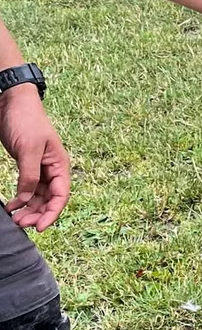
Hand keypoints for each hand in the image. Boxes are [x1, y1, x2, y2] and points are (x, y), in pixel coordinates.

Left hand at [0, 84, 70, 229]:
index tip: (39, 227)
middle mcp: (52, 169)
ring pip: (38, 196)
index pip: (61, 195)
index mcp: (59, 165)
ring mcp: (39, 168)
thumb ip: (29, 176)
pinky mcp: (27, 166)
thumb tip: (27, 198)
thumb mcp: (28, 149)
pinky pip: (27, 188)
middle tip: (21, 224)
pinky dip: (20, 199)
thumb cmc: (26, 121)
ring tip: (15, 218)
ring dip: (28, 209)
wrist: (12, 102)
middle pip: (50, 199)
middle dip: (37, 213)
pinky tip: (11, 206)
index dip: (52, 213)